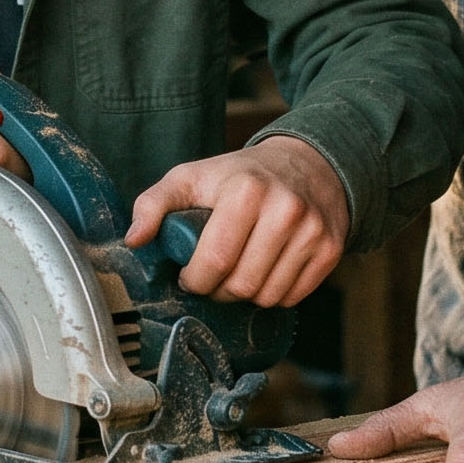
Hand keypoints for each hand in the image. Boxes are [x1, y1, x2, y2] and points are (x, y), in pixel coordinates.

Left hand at [126, 135, 349, 307]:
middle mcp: (285, 210)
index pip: (215, 261)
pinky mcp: (330, 249)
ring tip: (237, 273)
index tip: (189, 276)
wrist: (306, 165)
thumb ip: (153, 204)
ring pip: (267, 296)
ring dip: (245, 295)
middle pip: (241, 285)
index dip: (194, 280)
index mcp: (246, 191)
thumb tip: (133, 240)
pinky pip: (293, 297)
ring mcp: (312, 231)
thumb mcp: (191, 177)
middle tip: (212, 278)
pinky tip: (265, 271)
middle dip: (218, 291)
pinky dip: (273, 294)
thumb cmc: (239, 176)